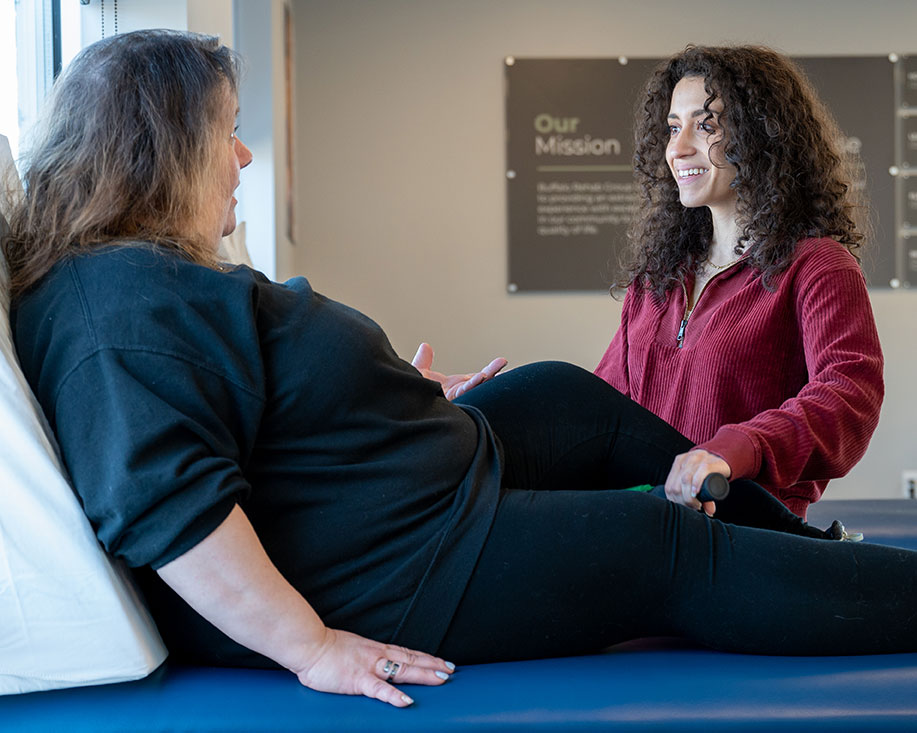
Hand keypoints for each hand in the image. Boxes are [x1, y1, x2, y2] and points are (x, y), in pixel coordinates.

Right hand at [294, 627, 454, 706]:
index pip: (406, 653)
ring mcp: (369, 667)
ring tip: (442, 679)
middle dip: (432, 665)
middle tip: (452, 670)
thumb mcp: (351, 649)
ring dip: (423, 674)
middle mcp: (377, 655)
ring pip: (402, 670)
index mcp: (375, 649)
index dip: (426, 658)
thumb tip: (373, 663)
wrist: (308, 644)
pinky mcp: (357, 680)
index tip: (443, 662)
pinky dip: (394, 695)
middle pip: (411, 660)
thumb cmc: (325, 648)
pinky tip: (407, 701)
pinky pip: (379, 689)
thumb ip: (364, 657)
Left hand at [411, 342, 506, 400]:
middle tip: (504, 362)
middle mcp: (459, 394)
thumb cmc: (412, 397)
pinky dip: (472, 384)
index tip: (501, 362)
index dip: (488, 371)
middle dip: (493, 373)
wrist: (406, 407)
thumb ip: (423, 361)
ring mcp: (457, 399)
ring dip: (487, 377)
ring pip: (476, 387)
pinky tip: (480, 377)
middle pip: (480, 383)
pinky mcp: (452, 401)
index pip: (476, 378)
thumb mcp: (419, 374)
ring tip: (500, 366)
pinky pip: (464, 393)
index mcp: (456, 388)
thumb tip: (425, 346)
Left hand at [663, 449, 731, 515]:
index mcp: (678, 464)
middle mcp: (685, 460)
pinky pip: (701, 471)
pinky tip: (697, 493)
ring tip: (698, 504)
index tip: (686, 507)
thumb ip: (700, 496)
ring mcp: (697, 458)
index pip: (670, 486)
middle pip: (677, 485)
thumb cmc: (711, 473)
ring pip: (686, 479)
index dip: (676, 500)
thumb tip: (709, 512)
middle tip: (695, 506)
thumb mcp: (700, 483)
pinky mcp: (710, 461)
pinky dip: (697, 484)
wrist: (726, 458)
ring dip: (689, 496)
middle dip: (683, 500)